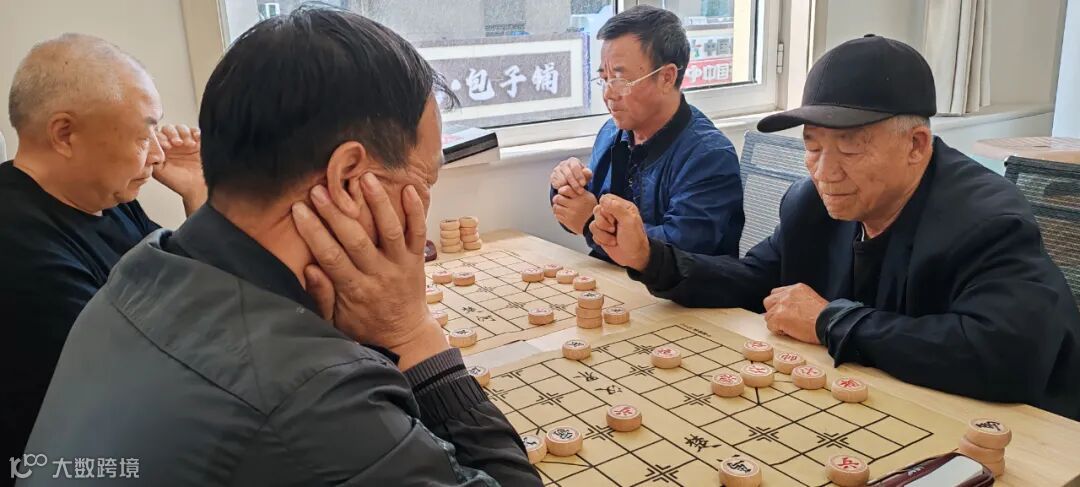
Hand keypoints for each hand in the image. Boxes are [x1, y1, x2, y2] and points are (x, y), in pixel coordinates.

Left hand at [154, 124, 206, 213]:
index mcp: (162, 150)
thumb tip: (146, 149)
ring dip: (184, 133)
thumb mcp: (159, 172)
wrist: (198, 188)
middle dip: (172, 134)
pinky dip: (196, 133)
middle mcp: (173, 145)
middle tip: (176, 143)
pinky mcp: (199, 142)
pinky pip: (196, 131)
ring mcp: (186, 142)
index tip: (166, 145)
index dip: (161, 138)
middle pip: (169, 129)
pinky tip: (195, 140)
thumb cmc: (180, 183)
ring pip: (182, 128)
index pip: (157, 135)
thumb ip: (151, 159)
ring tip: (188, 144)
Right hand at [291, 173, 446, 370]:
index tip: (298, 209)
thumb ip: (322, 296)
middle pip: (357, 239)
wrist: (405, 335)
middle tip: (320, 189)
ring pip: (391, 230)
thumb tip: (309, 269)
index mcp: (355, 290)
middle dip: (337, 213)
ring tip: (365, 178)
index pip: (331, 256)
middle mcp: (379, 274)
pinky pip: (418, 233)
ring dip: (378, 203)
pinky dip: (416, 211)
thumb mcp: (336, 321)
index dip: (313, 231)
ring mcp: (401, 264)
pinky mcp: (417, 259)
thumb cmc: (365, 326)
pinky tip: (409, 188)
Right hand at [549, 157, 592, 194]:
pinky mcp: (553, 177)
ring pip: (562, 180)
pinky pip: (557, 185)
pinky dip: (563, 189)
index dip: (579, 176)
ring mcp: (557, 170)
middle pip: (568, 174)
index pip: (575, 167)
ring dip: (569, 188)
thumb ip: (587, 173)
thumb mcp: (586, 175)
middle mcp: (563, 164)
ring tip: (575, 192)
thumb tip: (586, 172)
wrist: (570, 179)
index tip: (583, 184)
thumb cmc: (580, 176)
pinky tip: (568, 191)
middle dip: (575, 184)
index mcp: (572, 161)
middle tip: (580, 192)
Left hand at [552, 188, 597, 233]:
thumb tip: (566, 185)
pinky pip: (557, 216)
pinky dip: (558, 214)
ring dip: (557, 206)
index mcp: (581, 197)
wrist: (594, 223)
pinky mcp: (568, 222)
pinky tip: (563, 213)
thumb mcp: (589, 196)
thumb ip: (578, 190)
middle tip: (560, 200)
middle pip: (557, 198)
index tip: (562, 192)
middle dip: (557, 198)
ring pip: (556, 207)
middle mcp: (575, 205)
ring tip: (561, 206)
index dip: (561, 190)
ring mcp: (571, 215)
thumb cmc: (591, 208)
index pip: (565, 189)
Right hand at [588, 194, 649, 270]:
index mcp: (622, 207)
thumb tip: (603, 199)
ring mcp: (606, 225)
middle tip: (614, 229)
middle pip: (597, 210)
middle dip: (604, 222)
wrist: (633, 257)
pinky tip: (611, 242)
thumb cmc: (635, 240)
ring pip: (593, 223)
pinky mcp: (602, 234)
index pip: (606, 199)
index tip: (614, 218)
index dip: (606, 208)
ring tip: (614, 238)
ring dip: (603, 234)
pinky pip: (593, 233)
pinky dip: (601, 240)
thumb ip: (617, 208)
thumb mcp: (629, 221)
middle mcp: (613, 214)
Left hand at [762, 283, 828, 343]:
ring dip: (776, 323)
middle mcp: (787, 294)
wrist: (828, 323)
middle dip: (774, 311)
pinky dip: (777, 331)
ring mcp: (781, 305)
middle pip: (769, 301)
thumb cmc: (825, 317)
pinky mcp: (778, 317)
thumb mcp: (811, 300)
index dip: (779, 304)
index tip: (785, 312)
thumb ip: (798, 301)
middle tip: (784, 321)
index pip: (777, 293)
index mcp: (796, 288)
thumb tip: (790, 310)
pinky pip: (770, 325)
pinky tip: (789, 332)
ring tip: (789, 328)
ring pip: (768, 315)